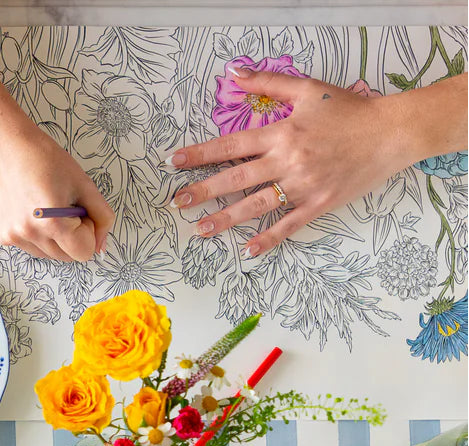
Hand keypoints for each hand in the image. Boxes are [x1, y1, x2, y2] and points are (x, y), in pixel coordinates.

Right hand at [0, 122, 113, 261]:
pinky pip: (32, 248)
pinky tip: (31, 211)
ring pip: (50, 254)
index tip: (78, 209)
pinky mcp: (4, 237)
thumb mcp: (84, 184)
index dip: (88, 231)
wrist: (5, 148)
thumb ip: (102, 217)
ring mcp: (15, 238)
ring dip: (55, 237)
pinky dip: (38, 235)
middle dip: (73, 236)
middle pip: (68, 257)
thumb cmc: (45, 159)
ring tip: (46, 208)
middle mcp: (31, 236)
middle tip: (64, 206)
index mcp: (53, 223)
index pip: (85, 252)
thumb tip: (101, 247)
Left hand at [168, 67, 413, 254]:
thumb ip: (269, 83)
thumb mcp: (309, 89)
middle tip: (176, 203)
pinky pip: (287, 225)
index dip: (201, 153)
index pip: (232, 144)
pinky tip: (246, 251)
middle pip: (236, 178)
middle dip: (202, 191)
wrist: (391, 132)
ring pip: (255, 205)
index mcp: (282, 133)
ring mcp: (302, 186)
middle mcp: (288, 161)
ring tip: (199, 229)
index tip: (175, 162)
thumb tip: (234, 73)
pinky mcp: (318, 204)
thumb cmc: (350, 110)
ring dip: (225, 219)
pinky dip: (267, 239)